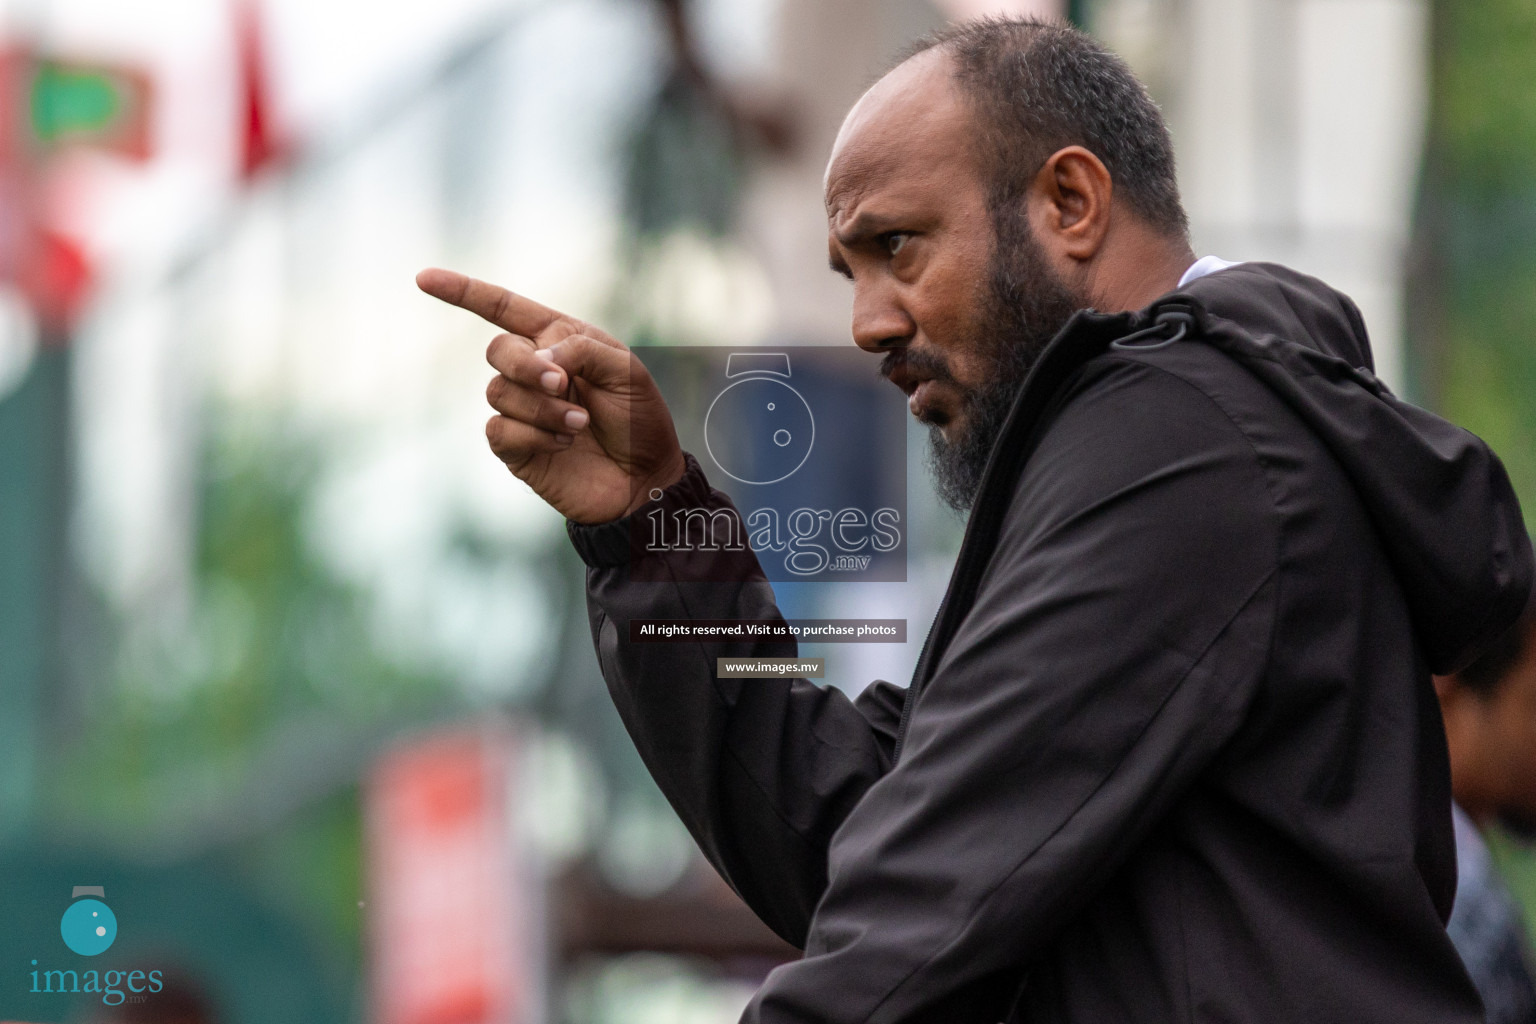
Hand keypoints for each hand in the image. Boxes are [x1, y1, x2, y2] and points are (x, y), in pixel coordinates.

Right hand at [417, 268, 685, 523]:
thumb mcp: (626, 371)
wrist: (645, 480)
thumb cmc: (640, 420)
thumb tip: (536, 355)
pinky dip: (533, 434)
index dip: (463, 292)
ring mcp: (521, 410)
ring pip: (499, 391)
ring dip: (541, 407)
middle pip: (498, 349)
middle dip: (524, 364)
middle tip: (562, 385)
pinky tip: (564, 443)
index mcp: (559, 341)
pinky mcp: (515, 447)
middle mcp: (534, 371)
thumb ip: (582, 348)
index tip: (423, 278)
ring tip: (579, 424)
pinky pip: (499, 429)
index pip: (504, 308)